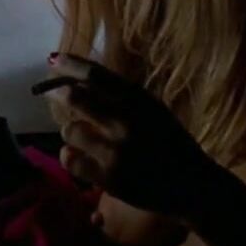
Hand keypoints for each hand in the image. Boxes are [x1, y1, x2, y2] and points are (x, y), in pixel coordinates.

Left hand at [41, 53, 220, 217]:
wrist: (193, 186)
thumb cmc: (171, 144)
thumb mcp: (153, 111)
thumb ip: (122, 97)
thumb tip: (79, 80)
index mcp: (139, 101)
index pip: (97, 75)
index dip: (71, 65)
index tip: (52, 59)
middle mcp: (127, 122)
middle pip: (76, 97)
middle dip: (60, 95)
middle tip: (54, 96)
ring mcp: (117, 151)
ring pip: (70, 130)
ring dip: (71, 133)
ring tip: (83, 140)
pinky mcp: (109, 178)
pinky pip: (71, 160)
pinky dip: (71, 158)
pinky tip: (81, 159)